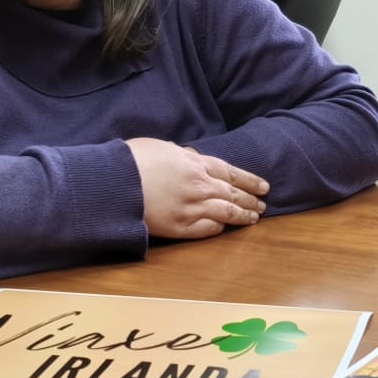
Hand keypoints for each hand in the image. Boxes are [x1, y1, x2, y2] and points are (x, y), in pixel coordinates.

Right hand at [126, 138, 267, 239]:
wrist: (114, 183)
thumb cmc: (132, 160)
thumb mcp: (161, 147)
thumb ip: (181, 155)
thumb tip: (191, 158)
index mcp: (195, 163)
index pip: (231, 172)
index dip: (249, 180)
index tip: (263, 186)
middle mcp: (199, 185)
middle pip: (233, 194)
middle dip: (250, 200)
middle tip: (262, 205)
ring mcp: (191, 208)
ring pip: (226, 213)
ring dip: (242, 216)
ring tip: (253, 219)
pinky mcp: (179, 227)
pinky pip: (206, 229)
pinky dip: (218, 228)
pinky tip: (224, 227)